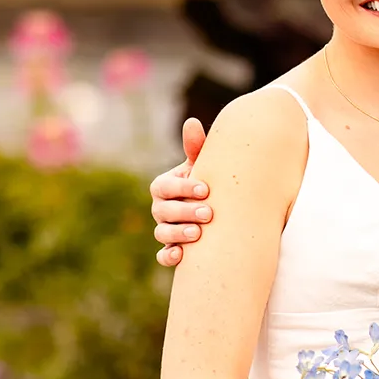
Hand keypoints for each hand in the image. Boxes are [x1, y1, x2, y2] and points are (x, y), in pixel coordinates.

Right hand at [151, 118, 209, 265]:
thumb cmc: (208, 182)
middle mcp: (160, 208)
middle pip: (163, 211)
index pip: (164, 186)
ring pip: (162, 233)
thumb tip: (191, 122)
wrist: (218, 208)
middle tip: (208, 213)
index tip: (206, 189)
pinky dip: (168, 256)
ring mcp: (164, 229)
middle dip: (184, 212)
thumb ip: (197, 147)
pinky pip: (163, 256)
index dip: (182, 188)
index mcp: (164, 186)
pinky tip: (181, 255)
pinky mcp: (171, 248)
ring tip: (199, 234)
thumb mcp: (203, 165)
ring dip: (178, 234)